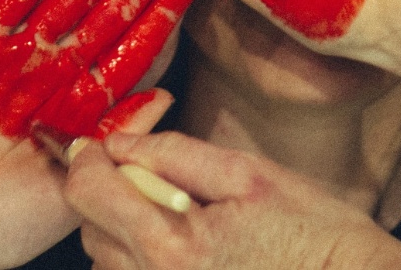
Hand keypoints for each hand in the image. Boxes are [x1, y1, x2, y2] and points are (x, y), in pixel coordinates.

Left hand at [66, 131, 400, 269]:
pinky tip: (189, 254)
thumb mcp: (247, 174)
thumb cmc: (313, 233)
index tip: (103, 147)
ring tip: (182, 223)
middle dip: (112, 197)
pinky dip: (145, 262)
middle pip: (91, 230)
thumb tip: (119, 143)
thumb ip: (174, 154)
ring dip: (126, 234)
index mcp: (173, 245)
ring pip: (108, 262)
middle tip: (162, 186)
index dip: (88, 159)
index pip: (87, 192)